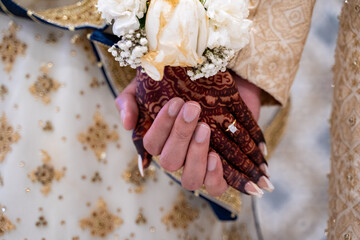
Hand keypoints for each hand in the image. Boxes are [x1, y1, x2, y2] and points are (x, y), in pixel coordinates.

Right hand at [116, 81, 227, 195]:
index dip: (161, 127)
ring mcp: (199, 164)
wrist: (215, 78)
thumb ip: (129, 101)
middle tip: (192, 108)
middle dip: (180, 135)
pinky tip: (216, 157)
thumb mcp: (149, 84)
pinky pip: (215, 187)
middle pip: (170, 161)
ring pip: (190, 179)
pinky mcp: (222, 168)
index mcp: (160, 140)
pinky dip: (214, 178)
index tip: (176, 102)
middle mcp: (178, 155)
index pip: (152, 144)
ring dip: (195, 155)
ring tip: (204, 128)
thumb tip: (127, 124)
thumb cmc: (178, 82)